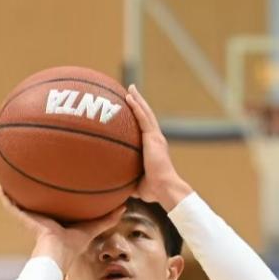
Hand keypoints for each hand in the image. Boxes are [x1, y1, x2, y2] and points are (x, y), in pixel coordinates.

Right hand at [0, 185, 122, 272]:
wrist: (56, 254)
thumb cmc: (72, 246)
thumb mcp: (91, 229)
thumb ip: (107, 219)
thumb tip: (124, 206)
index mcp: (56, 221)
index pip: (55, 206)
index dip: (55, 196)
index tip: (57, 183)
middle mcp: (41, 218)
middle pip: (36, 201)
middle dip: (33, 190)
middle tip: (32, 174)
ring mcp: (31, 218)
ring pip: (21, 202)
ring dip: (14, 191)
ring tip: (10, 176)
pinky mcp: (24, 219)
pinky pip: (12, 206)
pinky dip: (4, 197)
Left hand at [124, 84, 192, 208]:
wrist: (165, 188)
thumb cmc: (153, 191)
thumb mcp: (136, 183)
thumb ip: (127, 180)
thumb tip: (113, 186)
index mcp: (154, 148)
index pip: (145, 129)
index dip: (139, 117)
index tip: (132, 109)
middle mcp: (156, 139)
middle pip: (146, 116)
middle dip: (139, 103)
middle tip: (130, 91)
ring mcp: (156, 137)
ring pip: (145, 113)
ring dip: (137, 99)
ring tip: (130, 88)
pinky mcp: (154, 138)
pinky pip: (143, 118)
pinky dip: (137, 106)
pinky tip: (129, 97)